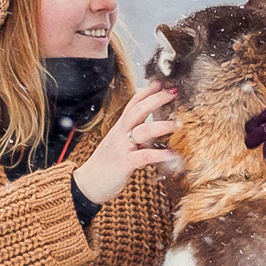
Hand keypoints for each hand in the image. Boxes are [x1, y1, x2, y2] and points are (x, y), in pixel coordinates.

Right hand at [74, 82, 178, 204]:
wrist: (87, 184)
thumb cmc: (106, 165)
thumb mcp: (119, 145)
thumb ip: (134, 136)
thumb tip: (153, 129)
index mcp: (119, 128)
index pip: (132, 104)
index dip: (146, 91)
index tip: (159, 81)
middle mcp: (120, 134)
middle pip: (138, 110)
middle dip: (156, 99)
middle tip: (173, 91)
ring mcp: (122, 148)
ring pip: (143, 130)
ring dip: (161, 125)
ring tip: (177, 124)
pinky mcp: (124, 164)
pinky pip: (145, 156)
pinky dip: (160, 154)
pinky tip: (172, 154)